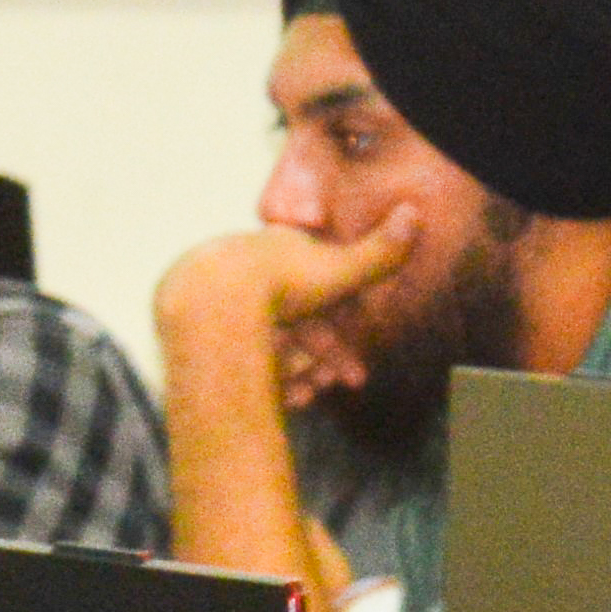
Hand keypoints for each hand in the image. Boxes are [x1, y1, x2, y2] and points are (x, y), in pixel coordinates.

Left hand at [155, 218, 415, 409]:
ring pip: (271, 343)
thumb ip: (380, 251)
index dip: (345, 326)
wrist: (210, 307)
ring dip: (299, 372)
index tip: (358, 358)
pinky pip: (240, 358)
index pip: (320, 289)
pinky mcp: (198, 331)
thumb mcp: (342, 270)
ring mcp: (221, 302)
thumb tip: (413, 213)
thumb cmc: (278, 284)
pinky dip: (264, 379)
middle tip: (342, 384)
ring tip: (311, 395)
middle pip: (297, 321)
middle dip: (325, 357)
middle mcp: (249, 272)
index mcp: (278, 250)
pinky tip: (281, 398)